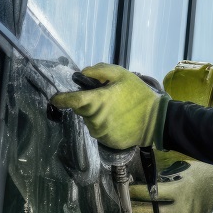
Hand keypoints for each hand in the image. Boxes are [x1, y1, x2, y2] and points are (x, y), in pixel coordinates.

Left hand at [50, 63, 166, 150]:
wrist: (157, 121)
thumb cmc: (139, 95)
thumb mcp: (123, 75)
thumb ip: (100, 71)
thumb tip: (82, 73)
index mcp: (97, 101)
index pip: (72, 101)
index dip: (61, 99)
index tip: (55, 98)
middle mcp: (95, 119)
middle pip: (81, 110)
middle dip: (87, 103)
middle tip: (104, 98)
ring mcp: (101, 132)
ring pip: (90, 121)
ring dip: (96, 115)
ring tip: (114, 109)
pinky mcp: (107, 141)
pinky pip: (99, 131)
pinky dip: (104, 125)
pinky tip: (117, 120)